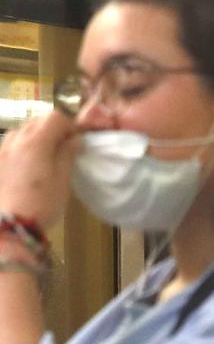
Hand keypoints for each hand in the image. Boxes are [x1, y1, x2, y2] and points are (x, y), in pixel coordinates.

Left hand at [0, 107, 78, 228]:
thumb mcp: (62, 180)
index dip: (69, 125)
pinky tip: (28, 164)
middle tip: (64, 148)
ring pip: (21, 131)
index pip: (55, 118)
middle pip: (37, 121)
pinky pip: (10, 144)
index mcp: (35, 143)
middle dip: (53, 129)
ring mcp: (1, 150)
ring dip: (36, 136)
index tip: (77, 141)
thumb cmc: (42, 203)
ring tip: (45, 156)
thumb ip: (67, 154)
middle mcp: (15, 140)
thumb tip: (75, 139)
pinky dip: (22, 146)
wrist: (10, 225)